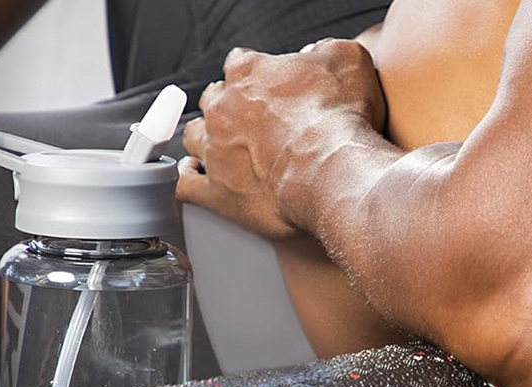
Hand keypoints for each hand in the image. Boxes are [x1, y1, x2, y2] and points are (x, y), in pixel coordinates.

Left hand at [177, 40, 387, 240]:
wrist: (330, 172)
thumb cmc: (339, 119)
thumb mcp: (347, 59)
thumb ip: (324, 50)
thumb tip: (316, 52)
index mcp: (249, 72)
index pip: (240, 61)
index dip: (255, 73)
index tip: (267, 83)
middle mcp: (222, 109)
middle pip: (213, 99)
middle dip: (228, 105)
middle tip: (250, 117)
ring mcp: (214, 150)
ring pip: (193, 136)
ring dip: (204, 137)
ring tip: (219, 144)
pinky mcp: (214, 190)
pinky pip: (184, 185)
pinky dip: (187, 179)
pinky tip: (194, 176)